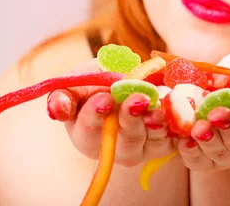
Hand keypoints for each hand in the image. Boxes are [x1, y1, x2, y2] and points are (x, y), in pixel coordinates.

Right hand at [46, 59, 174, 166]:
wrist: (122, 81)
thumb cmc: (93, 85)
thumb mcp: (75, 84)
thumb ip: (64, 96)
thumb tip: (56, 109)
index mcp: (85, 134)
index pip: (89, 128)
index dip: (96, 113)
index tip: (105, 98)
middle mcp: (111, 147)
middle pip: (123, 139)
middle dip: (131, 118)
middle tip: (138, 99)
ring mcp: (138, 146)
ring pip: (148, 139)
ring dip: (155, 123)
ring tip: (157, 105)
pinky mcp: (160, 143)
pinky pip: (169, 137)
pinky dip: (172, 123)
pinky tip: (172, 107)